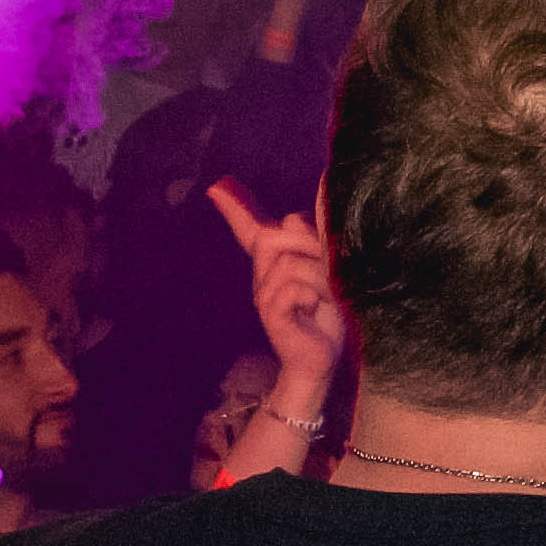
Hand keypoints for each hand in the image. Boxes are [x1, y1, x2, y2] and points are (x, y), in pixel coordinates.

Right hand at [208, 182, 345, 395]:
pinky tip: (314, 305)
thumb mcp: (325, 271)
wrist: (323, 358)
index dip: (234, 209)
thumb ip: (309, 243)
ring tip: (327, 295)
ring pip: (288, 264)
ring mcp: (264, 298)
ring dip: (318, 276)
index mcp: (274, 264)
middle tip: (329, 268)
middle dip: (306, 243)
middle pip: (271, 237)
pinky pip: (288, 290)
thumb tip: (289, 218)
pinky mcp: (273, 317)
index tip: (216, 188)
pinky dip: (309, 294)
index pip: (251, 231)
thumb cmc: (328, 313)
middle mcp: (263, 278)